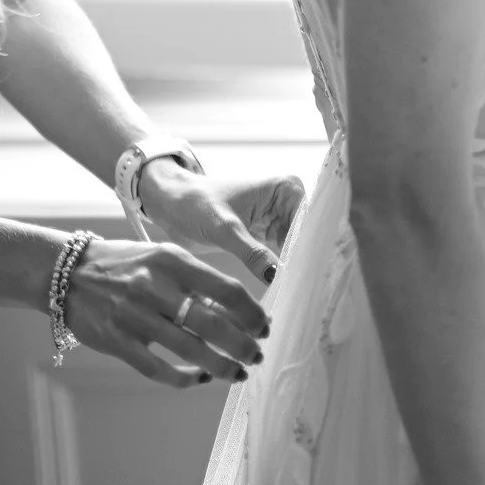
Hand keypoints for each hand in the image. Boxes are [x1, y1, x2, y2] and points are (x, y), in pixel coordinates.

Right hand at [62, 237, 269, 388]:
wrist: (67, 273)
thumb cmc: (125, 264)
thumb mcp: (161, 258)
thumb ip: (196, 282)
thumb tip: (236, 313)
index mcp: (171, 260)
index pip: (226, 290)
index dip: (251, 313)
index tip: (264, 326)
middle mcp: (154, 287)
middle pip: (214, 325)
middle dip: (243, 346)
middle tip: (257, 355)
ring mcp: (133, 316)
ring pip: (191, 351)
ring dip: (222, 367)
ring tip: (239, 373)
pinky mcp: (117, 342)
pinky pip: (159, 369)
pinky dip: (186, 378)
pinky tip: (200, 378)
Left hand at [134, 160, 302, 283]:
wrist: (170, 205)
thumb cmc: (194, 203)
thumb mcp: (224, 228)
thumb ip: (252, 252)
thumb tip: (278, 275)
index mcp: (284, 188)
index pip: (310, 223)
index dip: (313, 249)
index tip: (314, 277)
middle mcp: (287, 202)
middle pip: (307, 238)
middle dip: (307, 263)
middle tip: (309, 292)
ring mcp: (277, 220)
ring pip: (297, 250)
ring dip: (296, 270)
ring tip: (301, 295)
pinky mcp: (266, 237)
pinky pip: (281, 257)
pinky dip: (282, 272)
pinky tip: (286, 291)